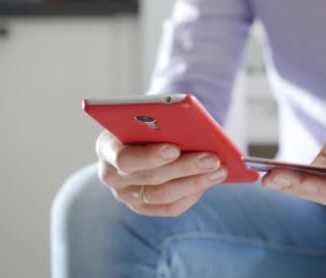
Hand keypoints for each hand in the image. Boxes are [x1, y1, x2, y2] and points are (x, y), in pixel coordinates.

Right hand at [95, 130, 227, 216]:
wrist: (141, 136)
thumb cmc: (148, 122)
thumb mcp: (149, 117)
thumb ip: (164, 122)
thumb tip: (196, 129)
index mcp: (106, 147)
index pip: (123, 158)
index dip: (150, 156)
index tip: (175, 148)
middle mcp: (110, 175)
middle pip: (151, 177)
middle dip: (185, 167)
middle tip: (212, 159)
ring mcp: (125, 195)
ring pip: (163, 195)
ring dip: (195, 182)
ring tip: (219, 170)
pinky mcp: (141, 207)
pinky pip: (169, 208)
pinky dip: (191, 195)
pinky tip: (208, 183)